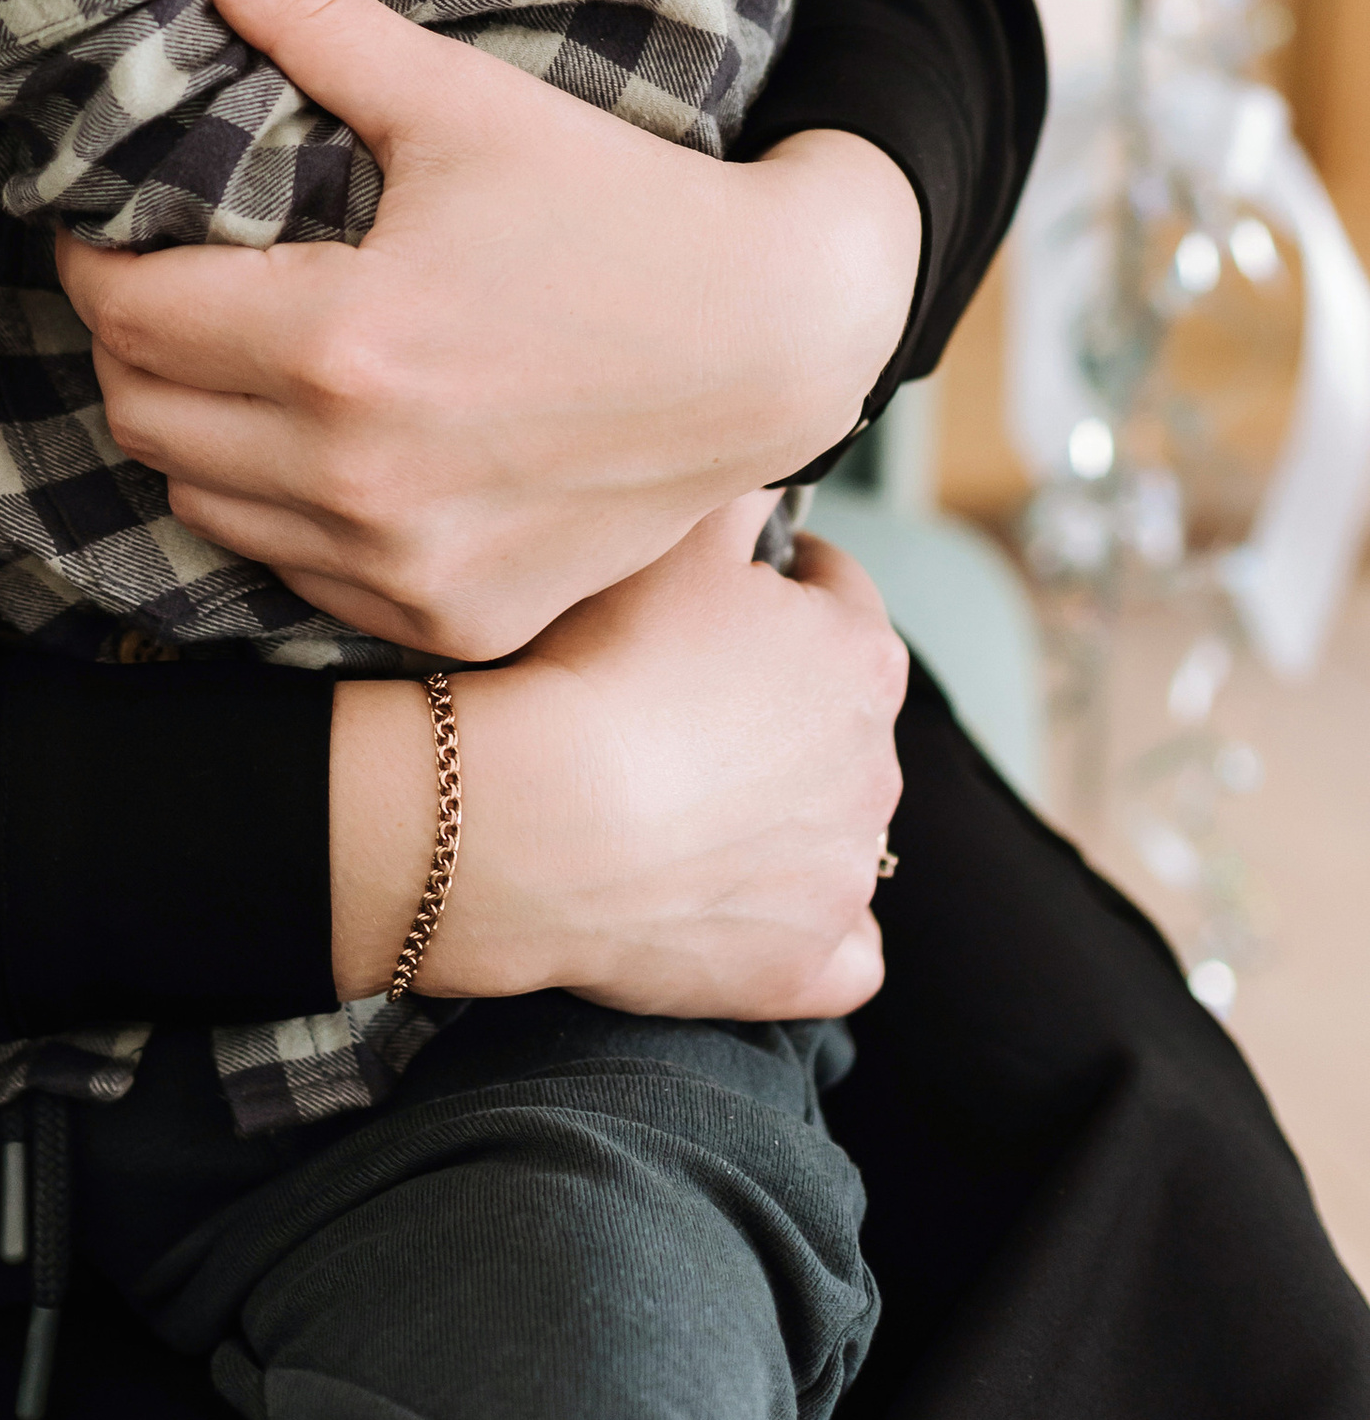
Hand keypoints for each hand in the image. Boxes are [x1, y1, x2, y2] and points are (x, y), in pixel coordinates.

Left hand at [59, 0, 919, 659]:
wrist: (776, 343)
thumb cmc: (619, 207)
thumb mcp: (458, 102)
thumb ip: (307, 16)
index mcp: (344, 346)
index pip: (128, 312)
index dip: (96, 256)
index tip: (114, 221)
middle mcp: (359, 480)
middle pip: (142, 414)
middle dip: (131, 338)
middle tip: (169, 277)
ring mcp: (404, 569)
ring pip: (200, 502)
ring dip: (194, 428)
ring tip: (241, 350)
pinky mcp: (450, 622)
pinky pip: (293, 571)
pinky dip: (280, 509)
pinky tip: (326, 436)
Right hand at [330, 502, 906, 1017]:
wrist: (541, 821)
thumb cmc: (604, 664)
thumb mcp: (672, 537)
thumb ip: (737, 486)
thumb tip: (764, 458)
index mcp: (858, 655)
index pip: (838, 592)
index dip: (779, 582)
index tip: (723, 591)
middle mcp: (878, 765)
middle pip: (839, 714)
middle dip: (782, 701)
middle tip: (684, 694)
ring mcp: (848, 871)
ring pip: (839, 825)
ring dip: (786, 808)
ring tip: (685, 795)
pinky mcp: (811, 961)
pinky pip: (845, 950)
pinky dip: (812, 928)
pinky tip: (752, 906)